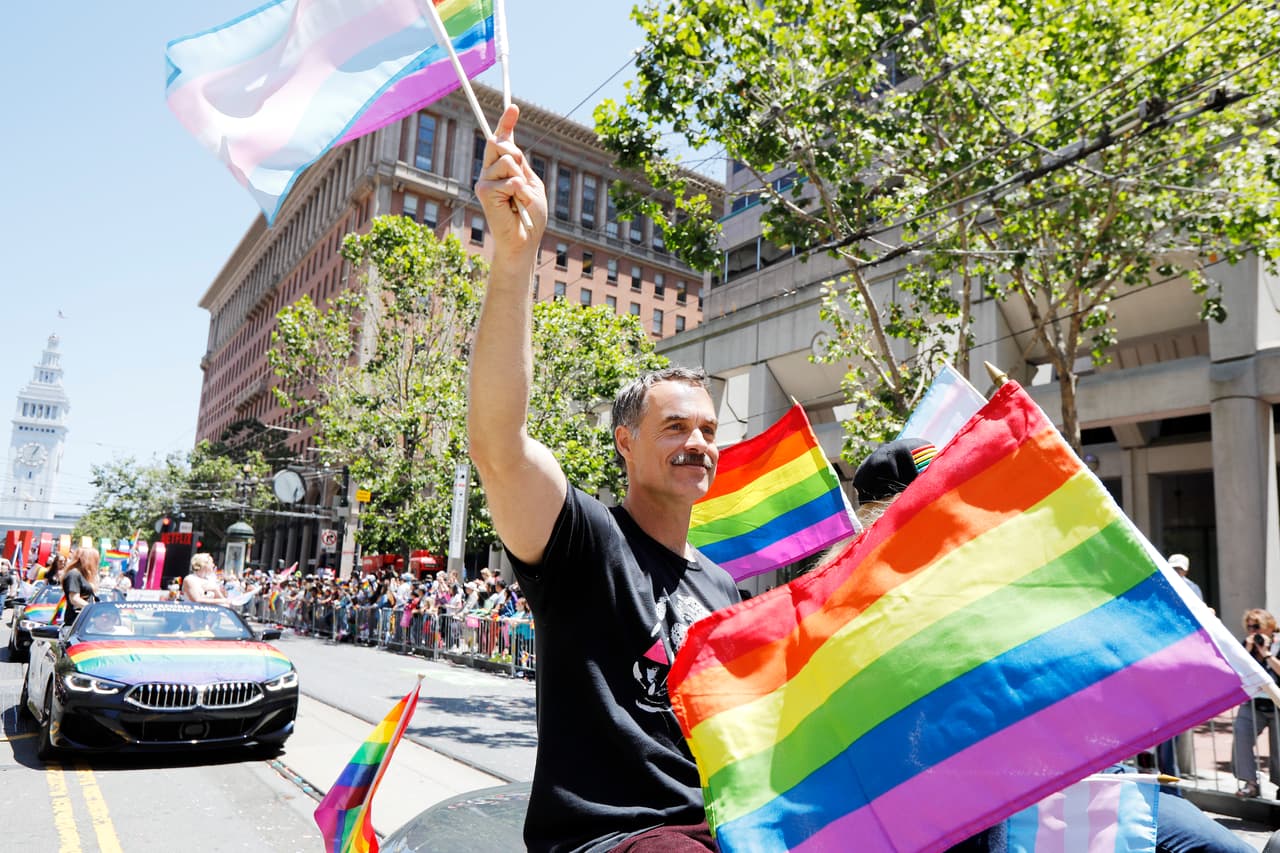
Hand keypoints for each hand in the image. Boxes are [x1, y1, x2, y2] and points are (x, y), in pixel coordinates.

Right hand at [475, 105, 546, 265]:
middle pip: (499, 142)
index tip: (514, 106)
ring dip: (521, 179)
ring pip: (506, 159)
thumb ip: (520, 166)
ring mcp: (484, 181)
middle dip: (515, 153)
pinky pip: (509, 179)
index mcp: (503, 169)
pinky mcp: (483, 191)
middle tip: (522, 179)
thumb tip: (509, 145)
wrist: (524, 241)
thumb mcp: (531, 185)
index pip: (503, 140)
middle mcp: (489, 172)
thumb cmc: (530, 216)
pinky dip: (520, 192)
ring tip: (520, 199)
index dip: (507, 123)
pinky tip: (516, 206)